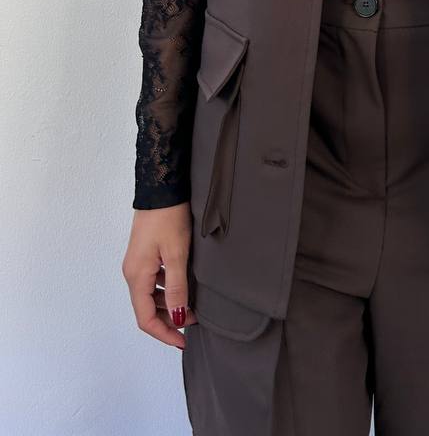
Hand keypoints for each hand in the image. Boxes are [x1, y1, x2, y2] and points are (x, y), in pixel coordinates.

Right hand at [122, 202, 199, 347]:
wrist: (161, 187)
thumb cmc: (168, 218)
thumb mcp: (177, 254)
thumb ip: (177, 288)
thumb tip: (179, 319)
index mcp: (136, 276)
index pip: (145, 318)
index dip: (164, 333)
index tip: (183, 342)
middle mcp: (132, 272)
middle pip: (147, 309)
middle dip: (169, 320)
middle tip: (194, 323)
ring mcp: (137, 263)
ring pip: (150, 296)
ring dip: (169, 305)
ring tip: (193, 306)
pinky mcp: (144, 254)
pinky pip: (153, 281)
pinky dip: (167, 290)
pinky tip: (184, 286)